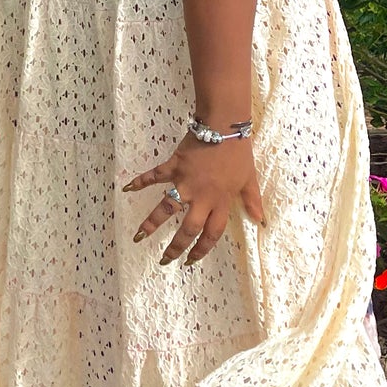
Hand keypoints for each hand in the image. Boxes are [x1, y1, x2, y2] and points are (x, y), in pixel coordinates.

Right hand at [124, 132, 265, 264]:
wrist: (224, 126)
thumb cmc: (238, 152)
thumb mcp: (249, 179)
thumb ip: (252, 200)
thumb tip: (260, 219)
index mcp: (221, 202)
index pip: (211, 234)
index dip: (201, 250)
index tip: (191, 261)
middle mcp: (201, 197)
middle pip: (187, 229)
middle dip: (175, 247)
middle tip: (165, 259)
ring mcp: (185, 182)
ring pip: (166, 208)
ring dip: (151, 223)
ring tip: (139, 237)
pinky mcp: (174, 165)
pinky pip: (155, 175)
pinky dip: (140, 181)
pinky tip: (127, 188)